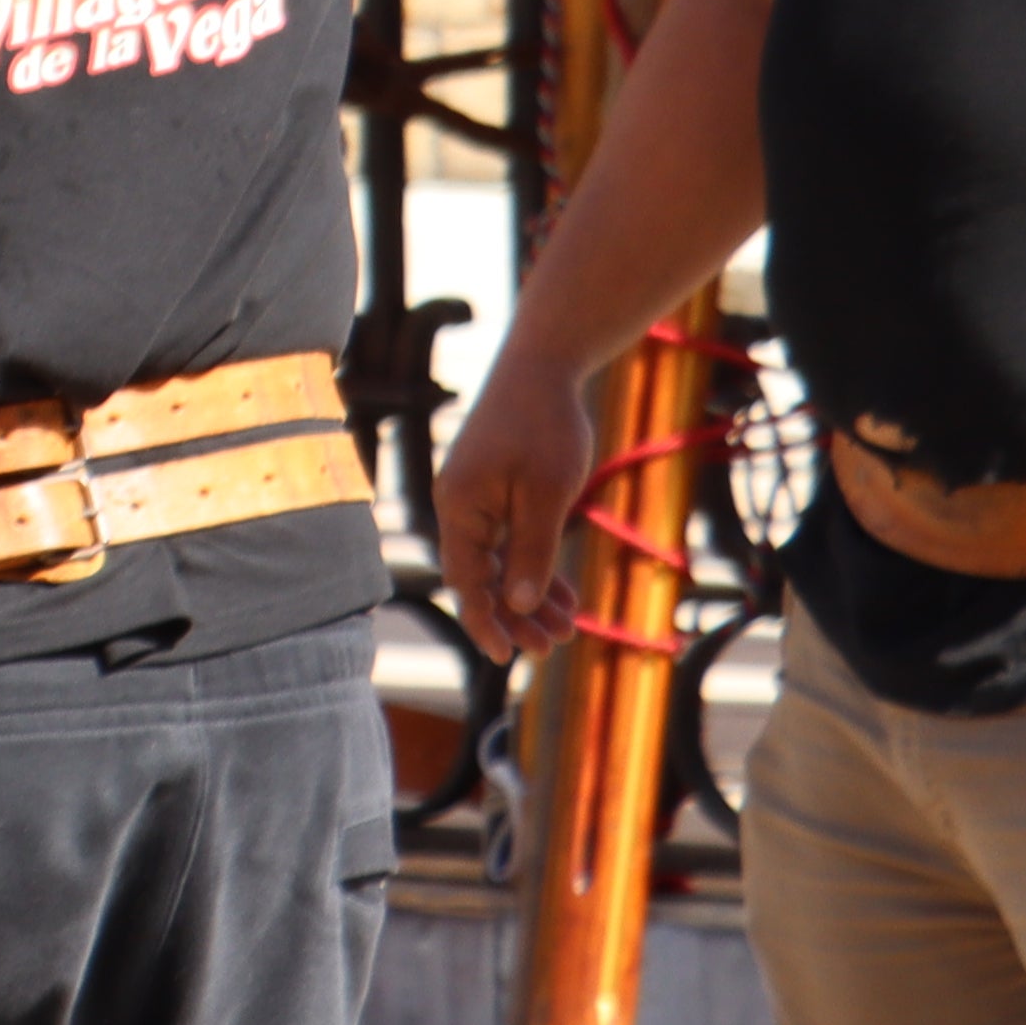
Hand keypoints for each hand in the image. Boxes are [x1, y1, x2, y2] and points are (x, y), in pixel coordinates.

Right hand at [438, 339, 601, 659]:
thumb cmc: (545, 427)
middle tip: (552, 648)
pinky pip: (509, 541)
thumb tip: (520, 606)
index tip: (504, 657)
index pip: (466, 580)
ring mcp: (476, 498)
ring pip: (498, 562)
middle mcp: (459, 507)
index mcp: (460, 508)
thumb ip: (532, 552)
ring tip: (567, 627)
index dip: (484, 621)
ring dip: (528, 596)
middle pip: (480, 577)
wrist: (542, 367)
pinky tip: (561, 593)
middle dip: (514, 616)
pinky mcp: (495, 490)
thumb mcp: (548, 496)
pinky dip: (532, 567)